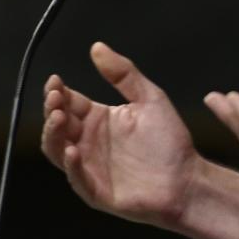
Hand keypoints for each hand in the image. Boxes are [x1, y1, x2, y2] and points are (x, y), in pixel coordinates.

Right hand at [42, 42, 201, 228]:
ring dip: (52, 134)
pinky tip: (72, 150)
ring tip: (57, 117)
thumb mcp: (149, 98)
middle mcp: (88, 142)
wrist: (187, 178)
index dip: (57, 91)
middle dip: (51, 109)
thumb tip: (97, 47)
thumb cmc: (169, 141)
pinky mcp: (97, 191)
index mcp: (98, 119)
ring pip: (57, 151)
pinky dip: (71, 166)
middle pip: (57, 124)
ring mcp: (90, 167)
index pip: (68, 102)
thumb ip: (123, 73)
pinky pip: (77, 179)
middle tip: (55, 97)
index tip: (55, 80)